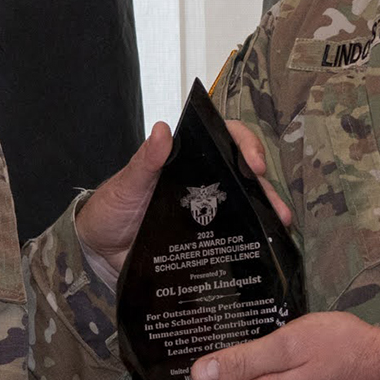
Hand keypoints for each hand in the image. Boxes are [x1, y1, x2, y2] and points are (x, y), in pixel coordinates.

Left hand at [76, 119, 291, 275]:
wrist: (98, 250)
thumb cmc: (110, 208)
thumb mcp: (127, 184)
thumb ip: (145, 161)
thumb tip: (163, 129)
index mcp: (186, 161)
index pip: (224, 139)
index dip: (245, 144)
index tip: (254, 161)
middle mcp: (203, 184)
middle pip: (244, 176)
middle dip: (266, 188)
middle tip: (276, 207)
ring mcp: (207, 214)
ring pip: (245, 207)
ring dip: (266, 215)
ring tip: (281, 228)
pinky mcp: (205, 242)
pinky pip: (233, 238)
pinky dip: (252, 241)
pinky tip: (266, 250)